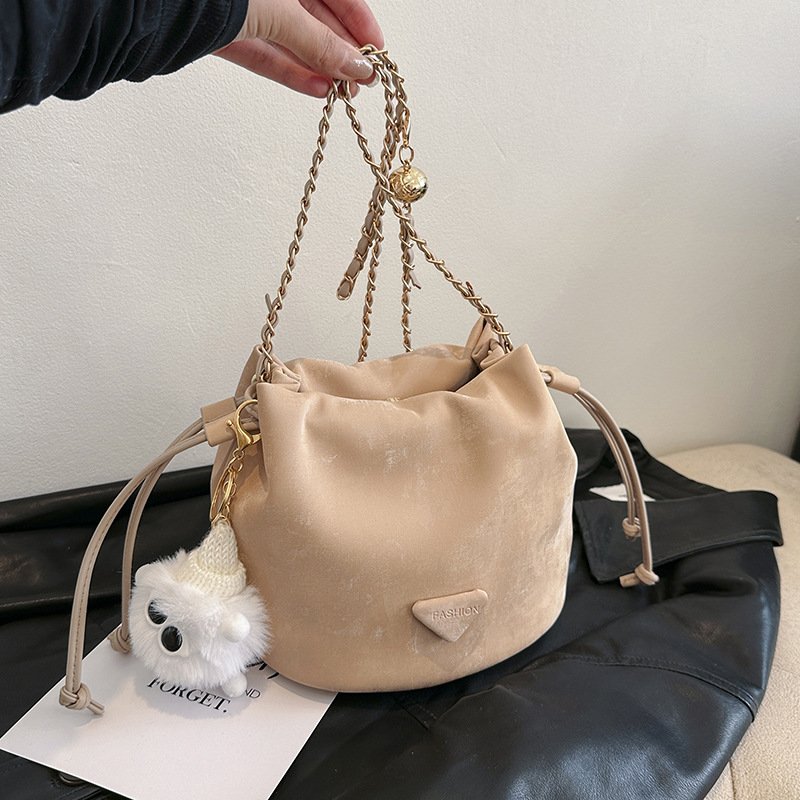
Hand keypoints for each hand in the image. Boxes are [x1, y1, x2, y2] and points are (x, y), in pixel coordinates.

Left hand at [215, 0, 383, 97]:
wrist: (154, 3)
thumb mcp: (282, 11)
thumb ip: (320, 42)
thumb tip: (356, 67)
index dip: (359, 23)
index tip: (375, 54)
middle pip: (314, 17)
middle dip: (339, 50)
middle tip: (360, 82)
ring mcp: (243, 9)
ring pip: (289, 39)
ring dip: (318, 67)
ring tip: (341, 93)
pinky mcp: (223, 35)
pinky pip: (263, 54)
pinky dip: (288, 72)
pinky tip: (315, 89)